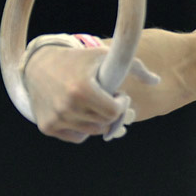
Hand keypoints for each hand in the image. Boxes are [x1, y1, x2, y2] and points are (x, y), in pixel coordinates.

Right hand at [24, 44, 158, 142]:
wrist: (38, 65)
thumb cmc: (79, 61)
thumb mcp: (104, 57)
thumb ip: (134, 67)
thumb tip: (157, 81)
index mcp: (82, 89)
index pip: (114, 112)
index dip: (121, 104)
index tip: (118, 94)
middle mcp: (67, 106)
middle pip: (105, 123)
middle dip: (111, 112)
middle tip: (106, 98)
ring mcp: (56, 118)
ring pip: (93, 132)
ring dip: (98, 120)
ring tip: (94, 103)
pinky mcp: (47, 127)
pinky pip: (79, 137)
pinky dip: (84, 128)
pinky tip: (81, 112)